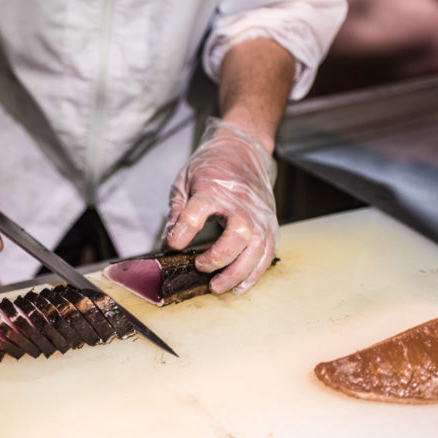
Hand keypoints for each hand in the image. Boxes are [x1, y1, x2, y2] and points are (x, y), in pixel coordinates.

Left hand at [163, 117, 277, 294]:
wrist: (243, 149)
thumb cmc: (211, 166)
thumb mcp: (184, 181)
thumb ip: (177, 212)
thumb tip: (167, 243)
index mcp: (213, 190)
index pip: (197, 214)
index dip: (182, 233)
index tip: (171, 246)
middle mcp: (241, 204)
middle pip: (238, 236)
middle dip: (219, 259)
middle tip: (199, 269)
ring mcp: (260, 215)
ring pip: (257, 250)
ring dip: (238, 273)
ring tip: (218, 287)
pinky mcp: (270, 224)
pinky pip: (268, 254)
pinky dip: (255, 274)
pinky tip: (240, 287)